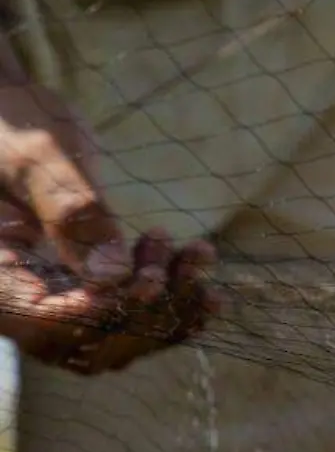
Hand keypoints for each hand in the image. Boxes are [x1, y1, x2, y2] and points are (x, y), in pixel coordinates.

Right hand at [0, 57, 217, 370]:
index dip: (106, 313)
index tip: (152, 279)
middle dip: (150, 307)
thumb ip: (73, 212)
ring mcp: (47, 296)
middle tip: (190, 259)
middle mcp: (14, 297)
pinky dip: (167, 297)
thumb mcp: (41, 156)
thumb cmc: (13, 118)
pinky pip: (124, 312)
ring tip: (198, 254)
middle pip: (87, 342)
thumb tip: (113, 277)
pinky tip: (198, 268)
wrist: (10, 109)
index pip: (44, 324)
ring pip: (114, 333)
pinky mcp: (77, 287)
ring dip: (168, 302)